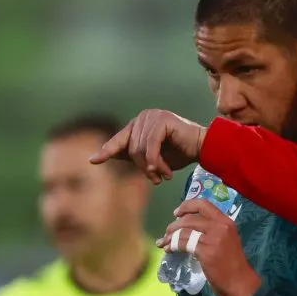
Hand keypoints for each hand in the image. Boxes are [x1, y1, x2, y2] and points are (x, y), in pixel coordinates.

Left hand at [89, 109, 205, 184]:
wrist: (203, 148)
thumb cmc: (179, 153)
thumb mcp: (152, 158)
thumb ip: (134, 155)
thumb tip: (108, 156)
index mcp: (139, 125)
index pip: (120, 139)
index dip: (108, 150)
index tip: (93, 160)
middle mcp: (144, 117)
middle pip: (131, 148)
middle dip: (143, 167)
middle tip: (156, 179)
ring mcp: (152, 116)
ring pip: (140, 148)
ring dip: (152, 167)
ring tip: (163, 176)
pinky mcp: (162, 120)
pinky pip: (151, 145)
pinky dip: (155, 160)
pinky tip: (162, 171)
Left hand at [156, 199, 261, 295]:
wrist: (240, 282)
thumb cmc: (232, 263)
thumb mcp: (226, 239)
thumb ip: (212, 230)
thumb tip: (188, 227)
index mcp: (226, 222)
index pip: (203, 204)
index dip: (186, 206)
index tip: (176, 213)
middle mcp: (220, 226)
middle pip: (190, 218)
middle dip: (174, 225)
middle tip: (167, 233)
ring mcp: (213, 239)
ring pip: (184, 231)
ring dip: (170, 236)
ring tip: (164, 242)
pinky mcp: (205, 252)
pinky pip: (183, 244)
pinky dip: (173, 245)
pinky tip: (169, 250)